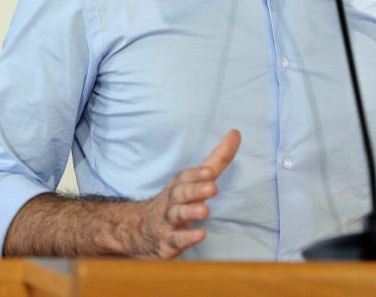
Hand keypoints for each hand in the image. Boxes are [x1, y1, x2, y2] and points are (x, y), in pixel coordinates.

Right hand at [133, 129, 240, 258]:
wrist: (139, 229)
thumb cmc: (176, 201)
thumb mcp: (194, 179)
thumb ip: (217, 160)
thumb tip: (236, 133)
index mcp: (179, 185)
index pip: (186, 177)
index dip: (196, 174)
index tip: (209, 172)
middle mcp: (172, 201)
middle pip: (181, 193)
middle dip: (196, 190)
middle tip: (212, 189)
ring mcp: (168, 221)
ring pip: (177, 215)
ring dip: (190, 212)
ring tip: (205, 211)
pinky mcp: (167, 242)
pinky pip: (175, 239)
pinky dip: (186, 237)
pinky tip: (200, 235)